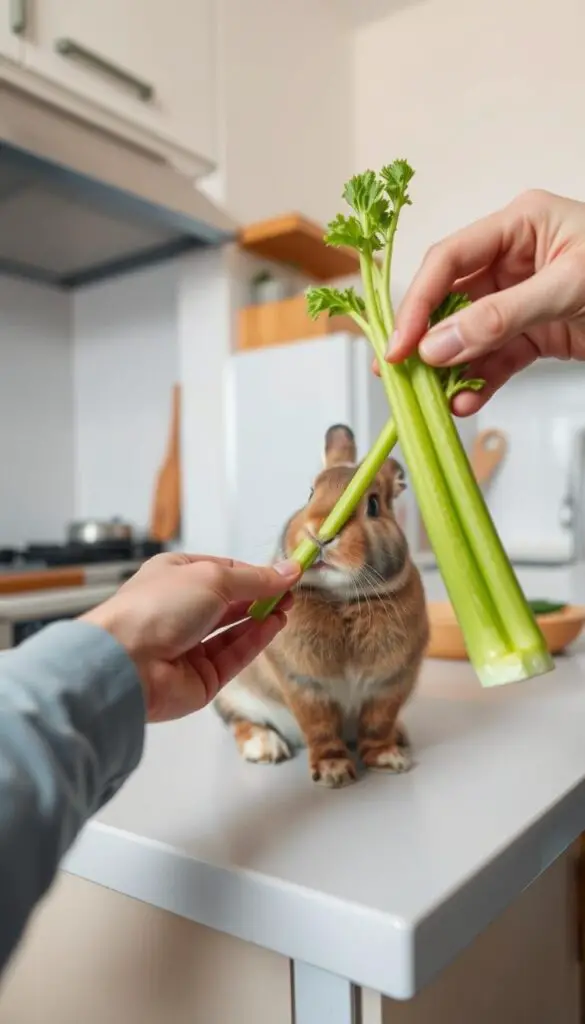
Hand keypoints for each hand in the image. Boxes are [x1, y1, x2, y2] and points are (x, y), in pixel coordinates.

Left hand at [82, 553, 299, 722]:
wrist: (127, 663)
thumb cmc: (158, 607)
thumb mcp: (213, 578)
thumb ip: (255, 579)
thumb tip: (289, 570)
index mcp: (174, 576)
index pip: (222, 570)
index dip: (254, 572)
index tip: (285, 574)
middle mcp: (179, 610)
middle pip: (229, 601)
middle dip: (260, 596)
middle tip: (291, 593)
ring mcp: (188, 646)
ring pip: (232, 631)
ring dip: (260, 618)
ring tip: (286, 608)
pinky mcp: (200, 677)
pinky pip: (233, 656)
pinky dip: (254, 641)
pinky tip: (274, 626)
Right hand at [382, 189, 584, 413]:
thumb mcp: (566, 288)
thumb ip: (499, 317)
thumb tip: (437, 347)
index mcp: (518, 225)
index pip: (449, 260)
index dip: (417, 302)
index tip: (399, 344)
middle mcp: (512, 260)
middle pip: (449, 300)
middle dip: (424, 339)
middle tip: (397, 374)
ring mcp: (520, 300)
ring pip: (468, 336)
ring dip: (449, 369)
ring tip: (431, 398)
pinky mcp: (533, 335)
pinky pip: (495, 360)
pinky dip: (479, 383)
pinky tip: (465, 402)